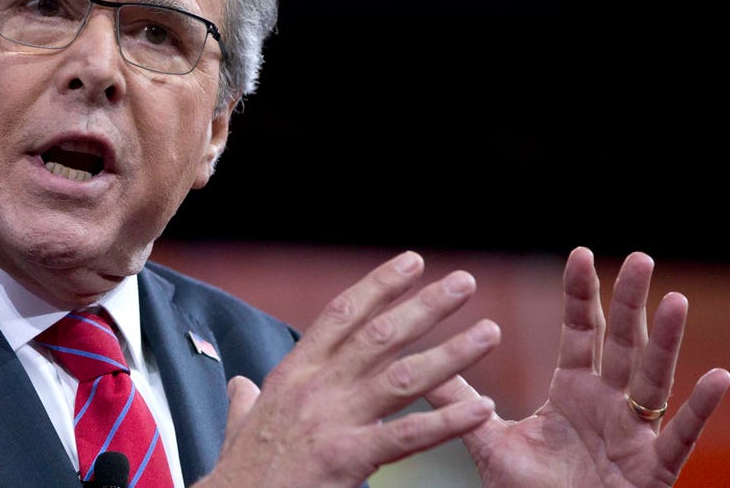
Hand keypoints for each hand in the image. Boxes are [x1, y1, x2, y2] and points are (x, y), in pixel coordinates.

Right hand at [199, 251, 500, 486]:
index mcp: (293, 374)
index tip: (413, 262)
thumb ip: (244, 402)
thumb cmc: (240, 473)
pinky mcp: (347, 458)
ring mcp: (332, 420)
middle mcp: (316, 387)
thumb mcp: (239, 426)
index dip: (380, 285)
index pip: (342, 315)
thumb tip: (238, 385)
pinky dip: (448, 421)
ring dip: (452, 353)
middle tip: (466, 282)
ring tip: (490, 333)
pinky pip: (408, 436)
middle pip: (380, 335)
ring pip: (402, 377)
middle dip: (427, 305)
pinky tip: (481, 408)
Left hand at [427, 247, 729, 486]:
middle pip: (621, 343)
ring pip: (652, 379)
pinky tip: (715, 375)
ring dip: (666, 340)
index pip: (581, 332)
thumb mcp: (489, 441)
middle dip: (628, 301)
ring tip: (676, 299)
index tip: (580, 252)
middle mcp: (608, 404)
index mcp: (574, 391)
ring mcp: (634, 434)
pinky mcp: (652, 470)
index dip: (581, 294)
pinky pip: (680, 436)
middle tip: (638, 256)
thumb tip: (422, 366)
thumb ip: (460, 402)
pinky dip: (698, 408)